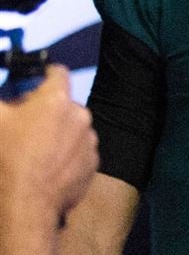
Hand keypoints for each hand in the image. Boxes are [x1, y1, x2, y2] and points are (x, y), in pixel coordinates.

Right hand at [0, 65, 98, 235]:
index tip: (34, 83)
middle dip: (46, 111)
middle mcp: (79, 116)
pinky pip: (78, 152)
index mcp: (56, 100)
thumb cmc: (7, 160)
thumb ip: (2, 102)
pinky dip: (66, 155)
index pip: (56, 72)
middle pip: (63, 104)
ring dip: (57, 134)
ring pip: (72, 129)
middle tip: (25, 126)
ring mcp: (89, 141)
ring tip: (34, 151)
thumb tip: (5, 101)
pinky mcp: (92, 164)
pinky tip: (46, 166)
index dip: (42, 76)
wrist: (25, 203)